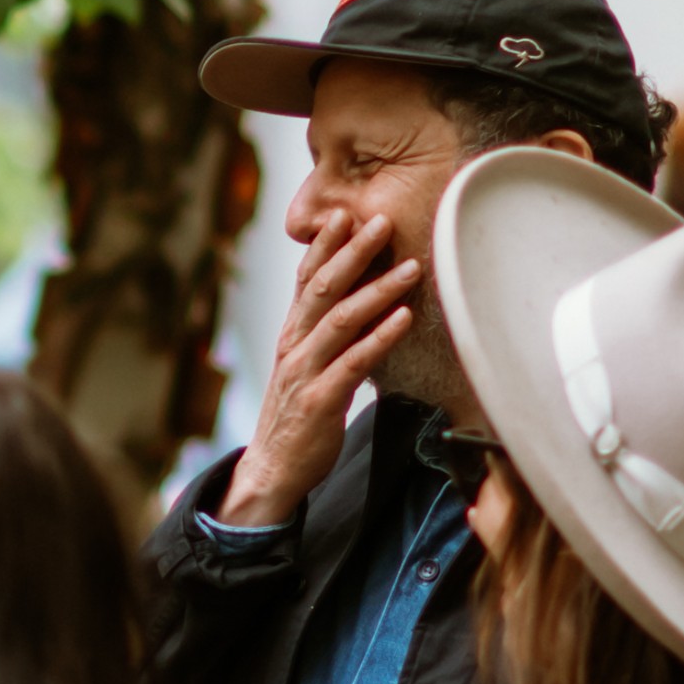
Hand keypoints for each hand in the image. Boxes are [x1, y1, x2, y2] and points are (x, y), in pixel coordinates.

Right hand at [216, 206, 423, 528]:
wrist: (272, 469)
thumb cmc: (297, 416)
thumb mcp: (307, 366)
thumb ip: (327, 336)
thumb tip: (359, 304)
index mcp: (292, 334)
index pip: (306, 279)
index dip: (325, 245)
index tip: (345, 213)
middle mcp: (295, 345)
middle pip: (323, 288)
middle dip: (353, 252)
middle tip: (382, 221)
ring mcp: (306, 371)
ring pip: (341, 319)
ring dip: (377, 289)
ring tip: (411, 267)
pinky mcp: (320, 400)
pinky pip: (354, 362)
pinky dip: (380, 337)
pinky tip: (402, 318)